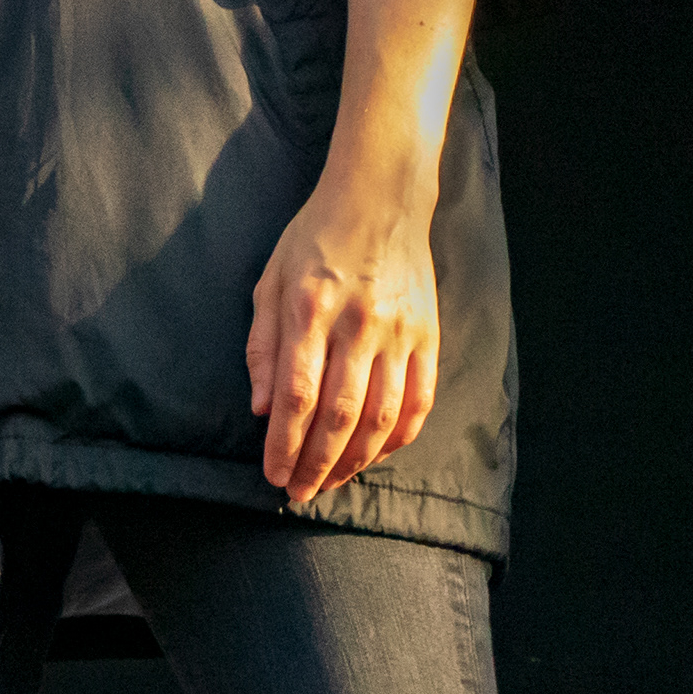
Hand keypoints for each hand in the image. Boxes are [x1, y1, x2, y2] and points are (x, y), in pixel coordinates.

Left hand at [246, 171, 442, 503]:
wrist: (380, 200)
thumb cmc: (313, 240)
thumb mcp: (269, 281)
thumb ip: (263, 346)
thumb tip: (263, 409)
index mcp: (309, 310)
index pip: (297, 394)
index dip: (286, 443)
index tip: (273, 475)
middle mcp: (357, 325)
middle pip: (339, 415)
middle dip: (317, 463)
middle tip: (299, 493)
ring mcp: (399, 333)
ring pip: (381, 417)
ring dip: (355, 460)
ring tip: (332, 483)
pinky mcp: (429, 337)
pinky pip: (419, 401)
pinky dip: (399, 437)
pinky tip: (376, 455)